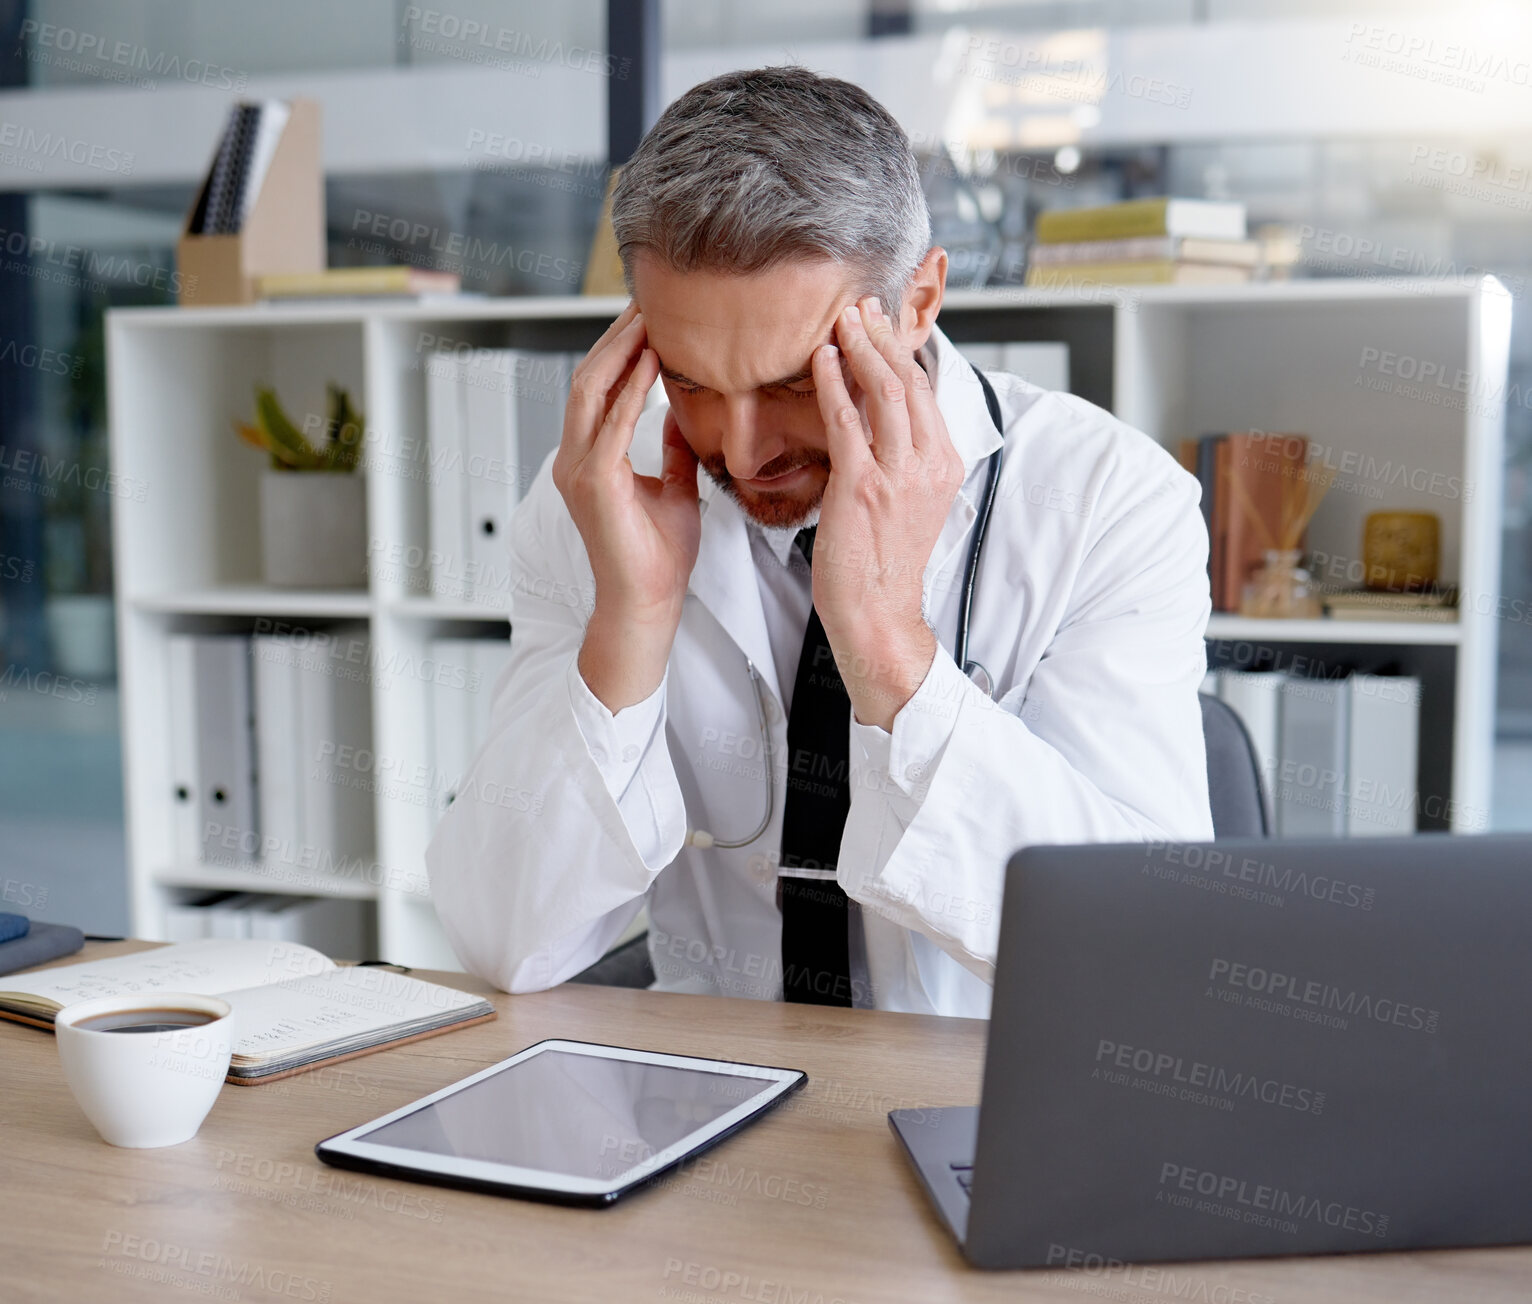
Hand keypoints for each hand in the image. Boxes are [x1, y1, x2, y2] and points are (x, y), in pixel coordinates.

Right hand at [553, 303, 700, 710]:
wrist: (647, 604)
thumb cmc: (658, 558)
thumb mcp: (673, 491)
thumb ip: (672, 453)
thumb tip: (683, 418)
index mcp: (589, 459)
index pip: (599, 388)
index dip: (621, 349)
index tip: (650, 317)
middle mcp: (575, 459)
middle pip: (588, 377)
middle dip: (617, 336)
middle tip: (647, 300)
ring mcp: (579, 470)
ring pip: (591, 390)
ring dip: (621, 350)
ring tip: (649, 316)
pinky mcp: (594, 485)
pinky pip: (611, 424)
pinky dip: (631, 389)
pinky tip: (653, 360)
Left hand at [809, 298, 965, 729]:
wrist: (878, 613)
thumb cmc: (885, 564)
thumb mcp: (910, 502)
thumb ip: (903, 458)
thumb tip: (881, 420)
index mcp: (944, 465)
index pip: (925, 391)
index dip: (902, 350)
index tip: (881, 324)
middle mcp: (928, 464)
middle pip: (909, 381)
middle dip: (882, 336)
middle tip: (860, 307)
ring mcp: (897, 475)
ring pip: (884, 391)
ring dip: (860, 348)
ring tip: (842, 320)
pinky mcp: (862, 487)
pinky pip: (847, 422)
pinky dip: (834, 384)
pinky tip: (822, 360)